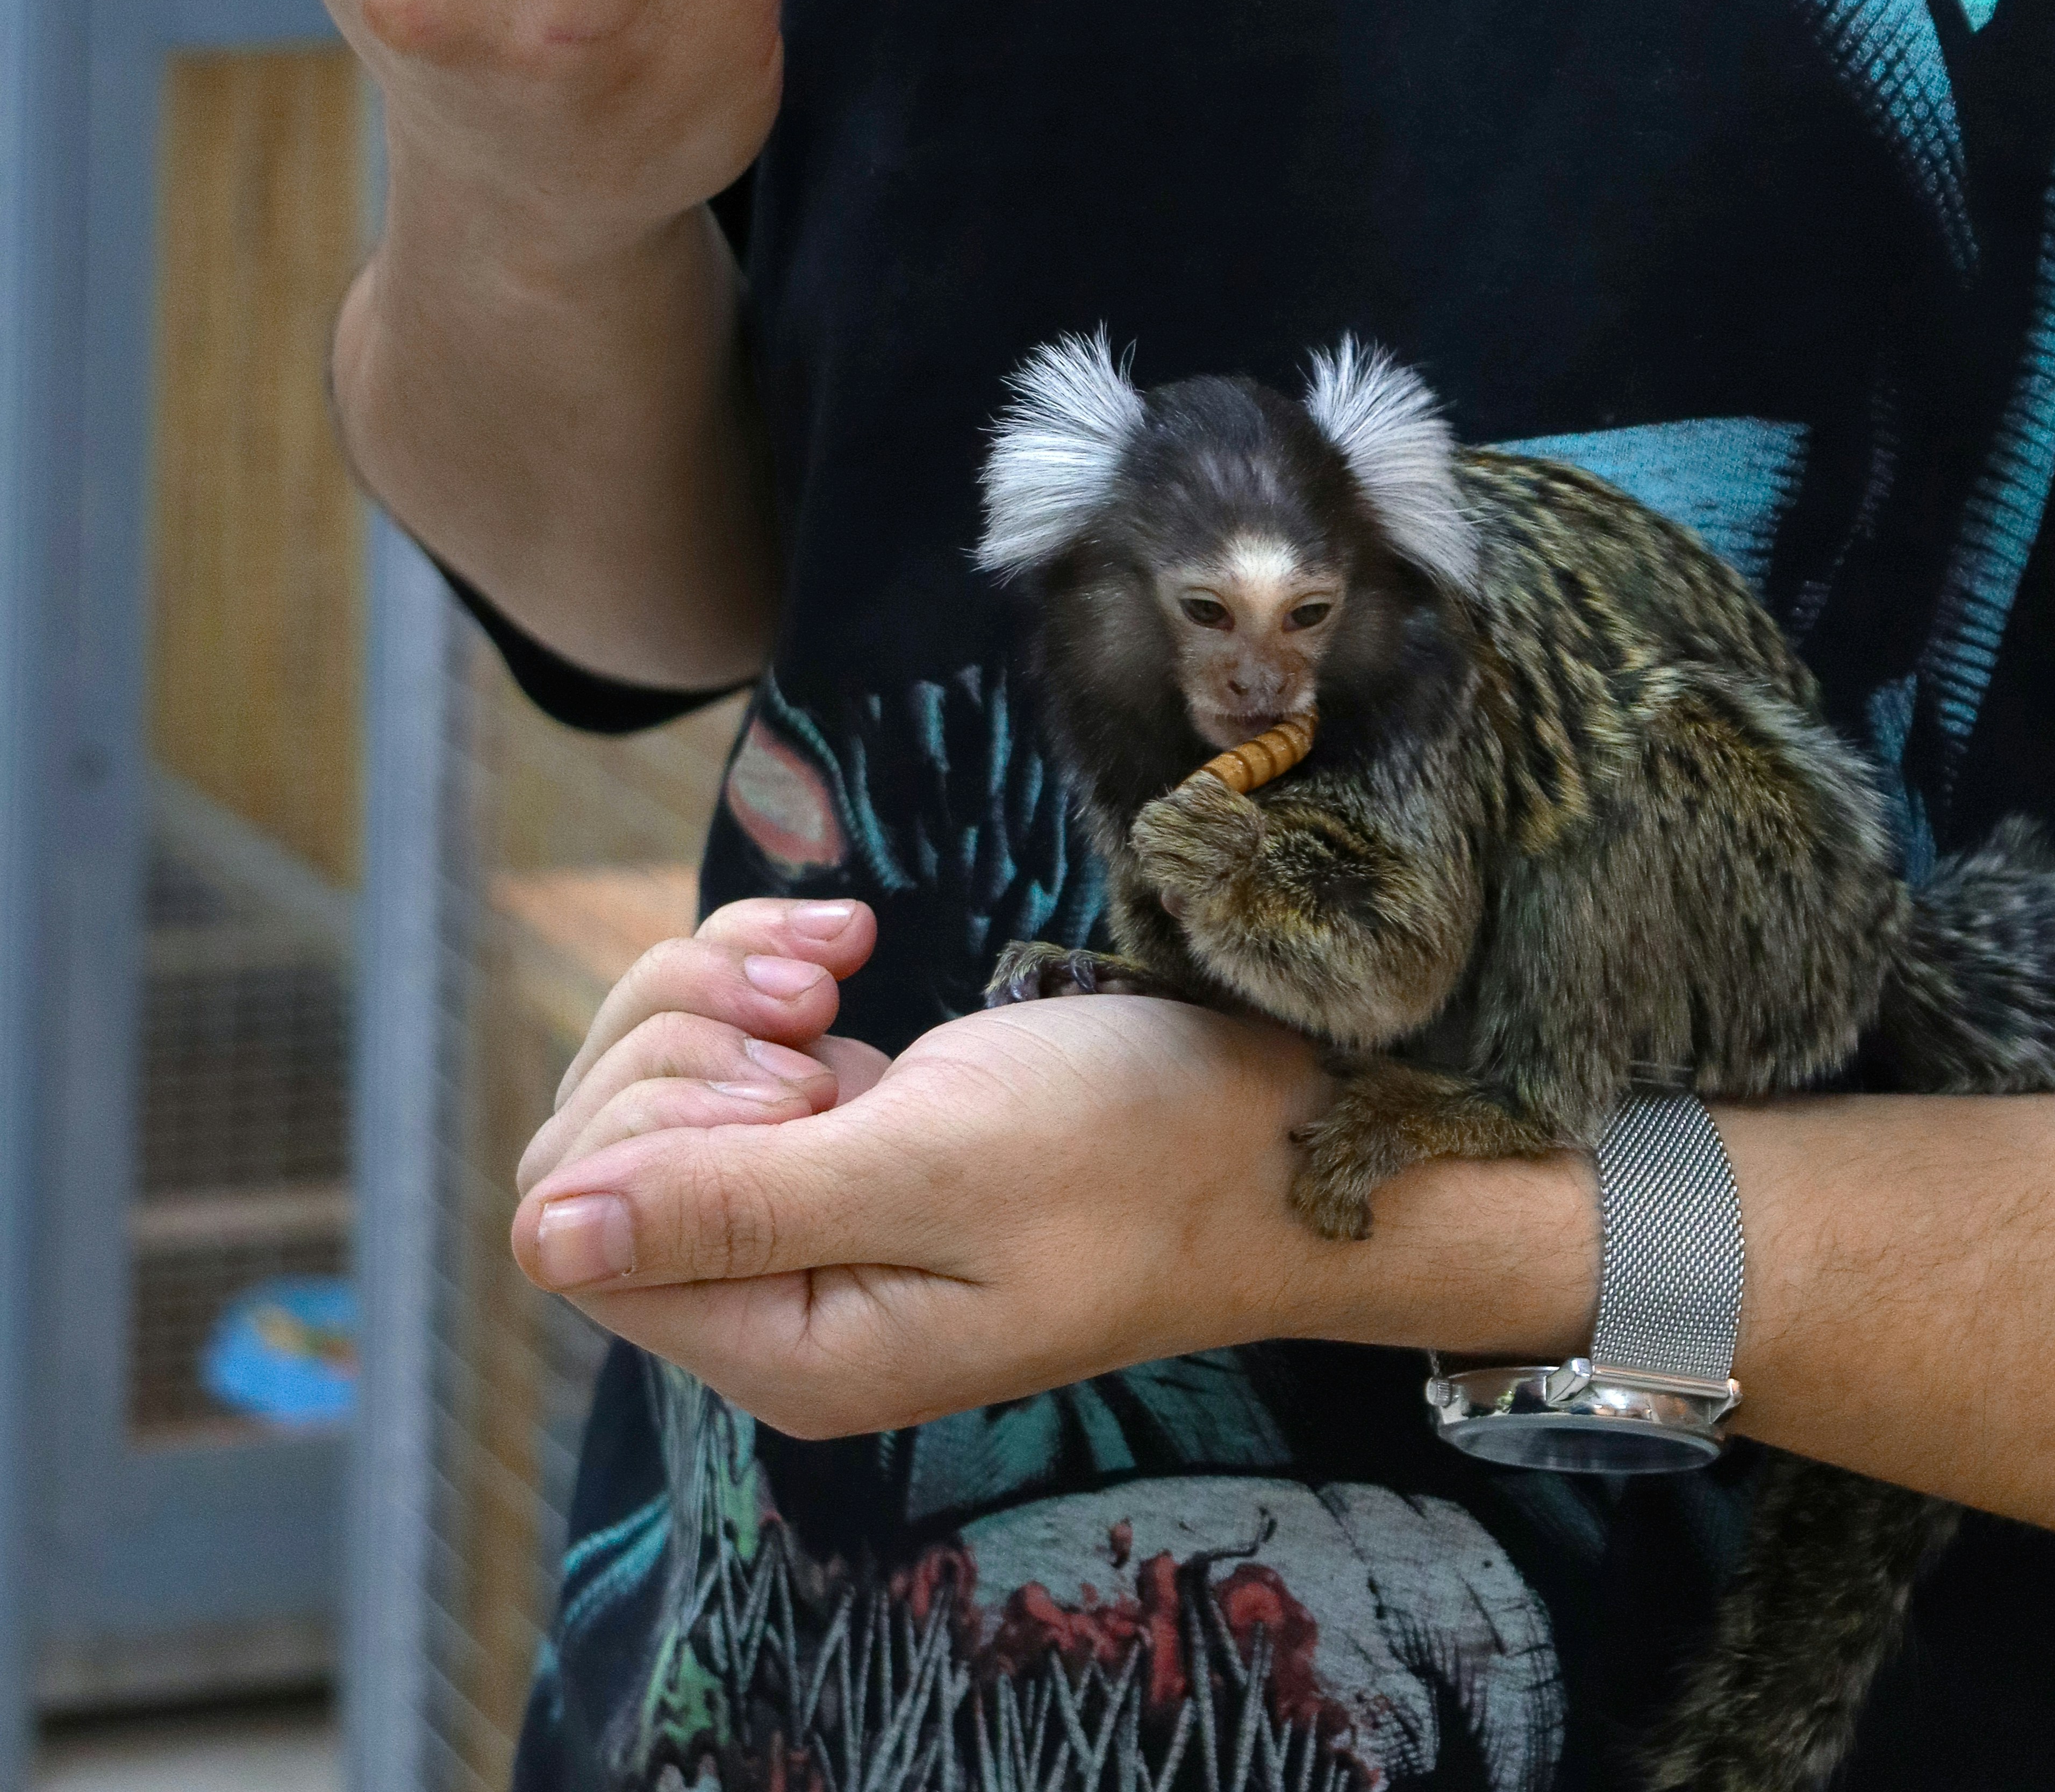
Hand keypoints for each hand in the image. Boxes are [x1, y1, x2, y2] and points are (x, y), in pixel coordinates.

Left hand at [510, 905, 1599, 1437]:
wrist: (1278, 1116)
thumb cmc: (1135, 1149)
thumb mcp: (932, 1169)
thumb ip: (730, 1206)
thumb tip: (538, 1240)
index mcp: (788, 1346)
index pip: (574, 1220)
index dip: (649, 1107)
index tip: (792, 1052)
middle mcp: (776, 1297)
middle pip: (597, 1139)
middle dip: (684, 1028)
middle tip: (819, 998)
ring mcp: (806, 1213)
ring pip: (652, 1074)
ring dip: (724, 985)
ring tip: (838, 961)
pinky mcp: (839, 1138)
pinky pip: (724, 1040)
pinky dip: (766, 970)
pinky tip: (851, 946)